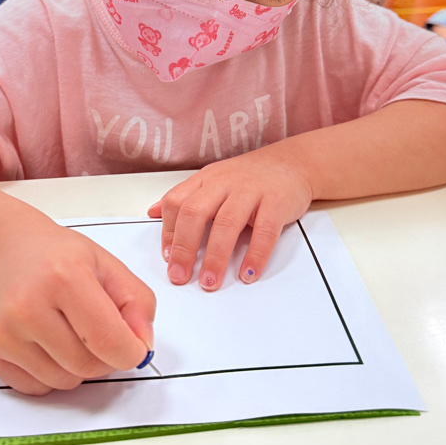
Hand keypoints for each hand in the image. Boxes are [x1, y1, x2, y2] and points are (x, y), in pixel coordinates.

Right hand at [0, 214, 155, 394]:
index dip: (131, 352)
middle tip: (98, 331)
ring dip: (78, 367)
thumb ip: (138, 304)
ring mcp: (5, 332)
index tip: (134, 346)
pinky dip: (52, 373)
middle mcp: (28, 305)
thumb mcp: (110, 266)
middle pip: (88, 366)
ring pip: (64, 382)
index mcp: (64, 276)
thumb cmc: (61, 259)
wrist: (11, 254)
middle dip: (104, 358)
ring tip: (69, 332)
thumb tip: (142, 346)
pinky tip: (46, 341)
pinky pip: (38, 388)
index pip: (109, 339)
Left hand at [148, 143, 312, 290]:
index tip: (167, 258)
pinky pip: (264, 231)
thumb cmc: (250, 177)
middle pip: (196, 213)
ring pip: (226, 223)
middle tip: (180, 276)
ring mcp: (250, 191)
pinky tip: (248, 273)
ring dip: (215, 257)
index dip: (168, 232)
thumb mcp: (212, 180)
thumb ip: (185, 197)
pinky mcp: (276, 202)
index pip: (176, 202)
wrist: (293, 162)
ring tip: (209, 282)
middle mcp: (224, 183)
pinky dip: (255, 255)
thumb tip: (152, 212)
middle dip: (184, 248)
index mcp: (205, 179)